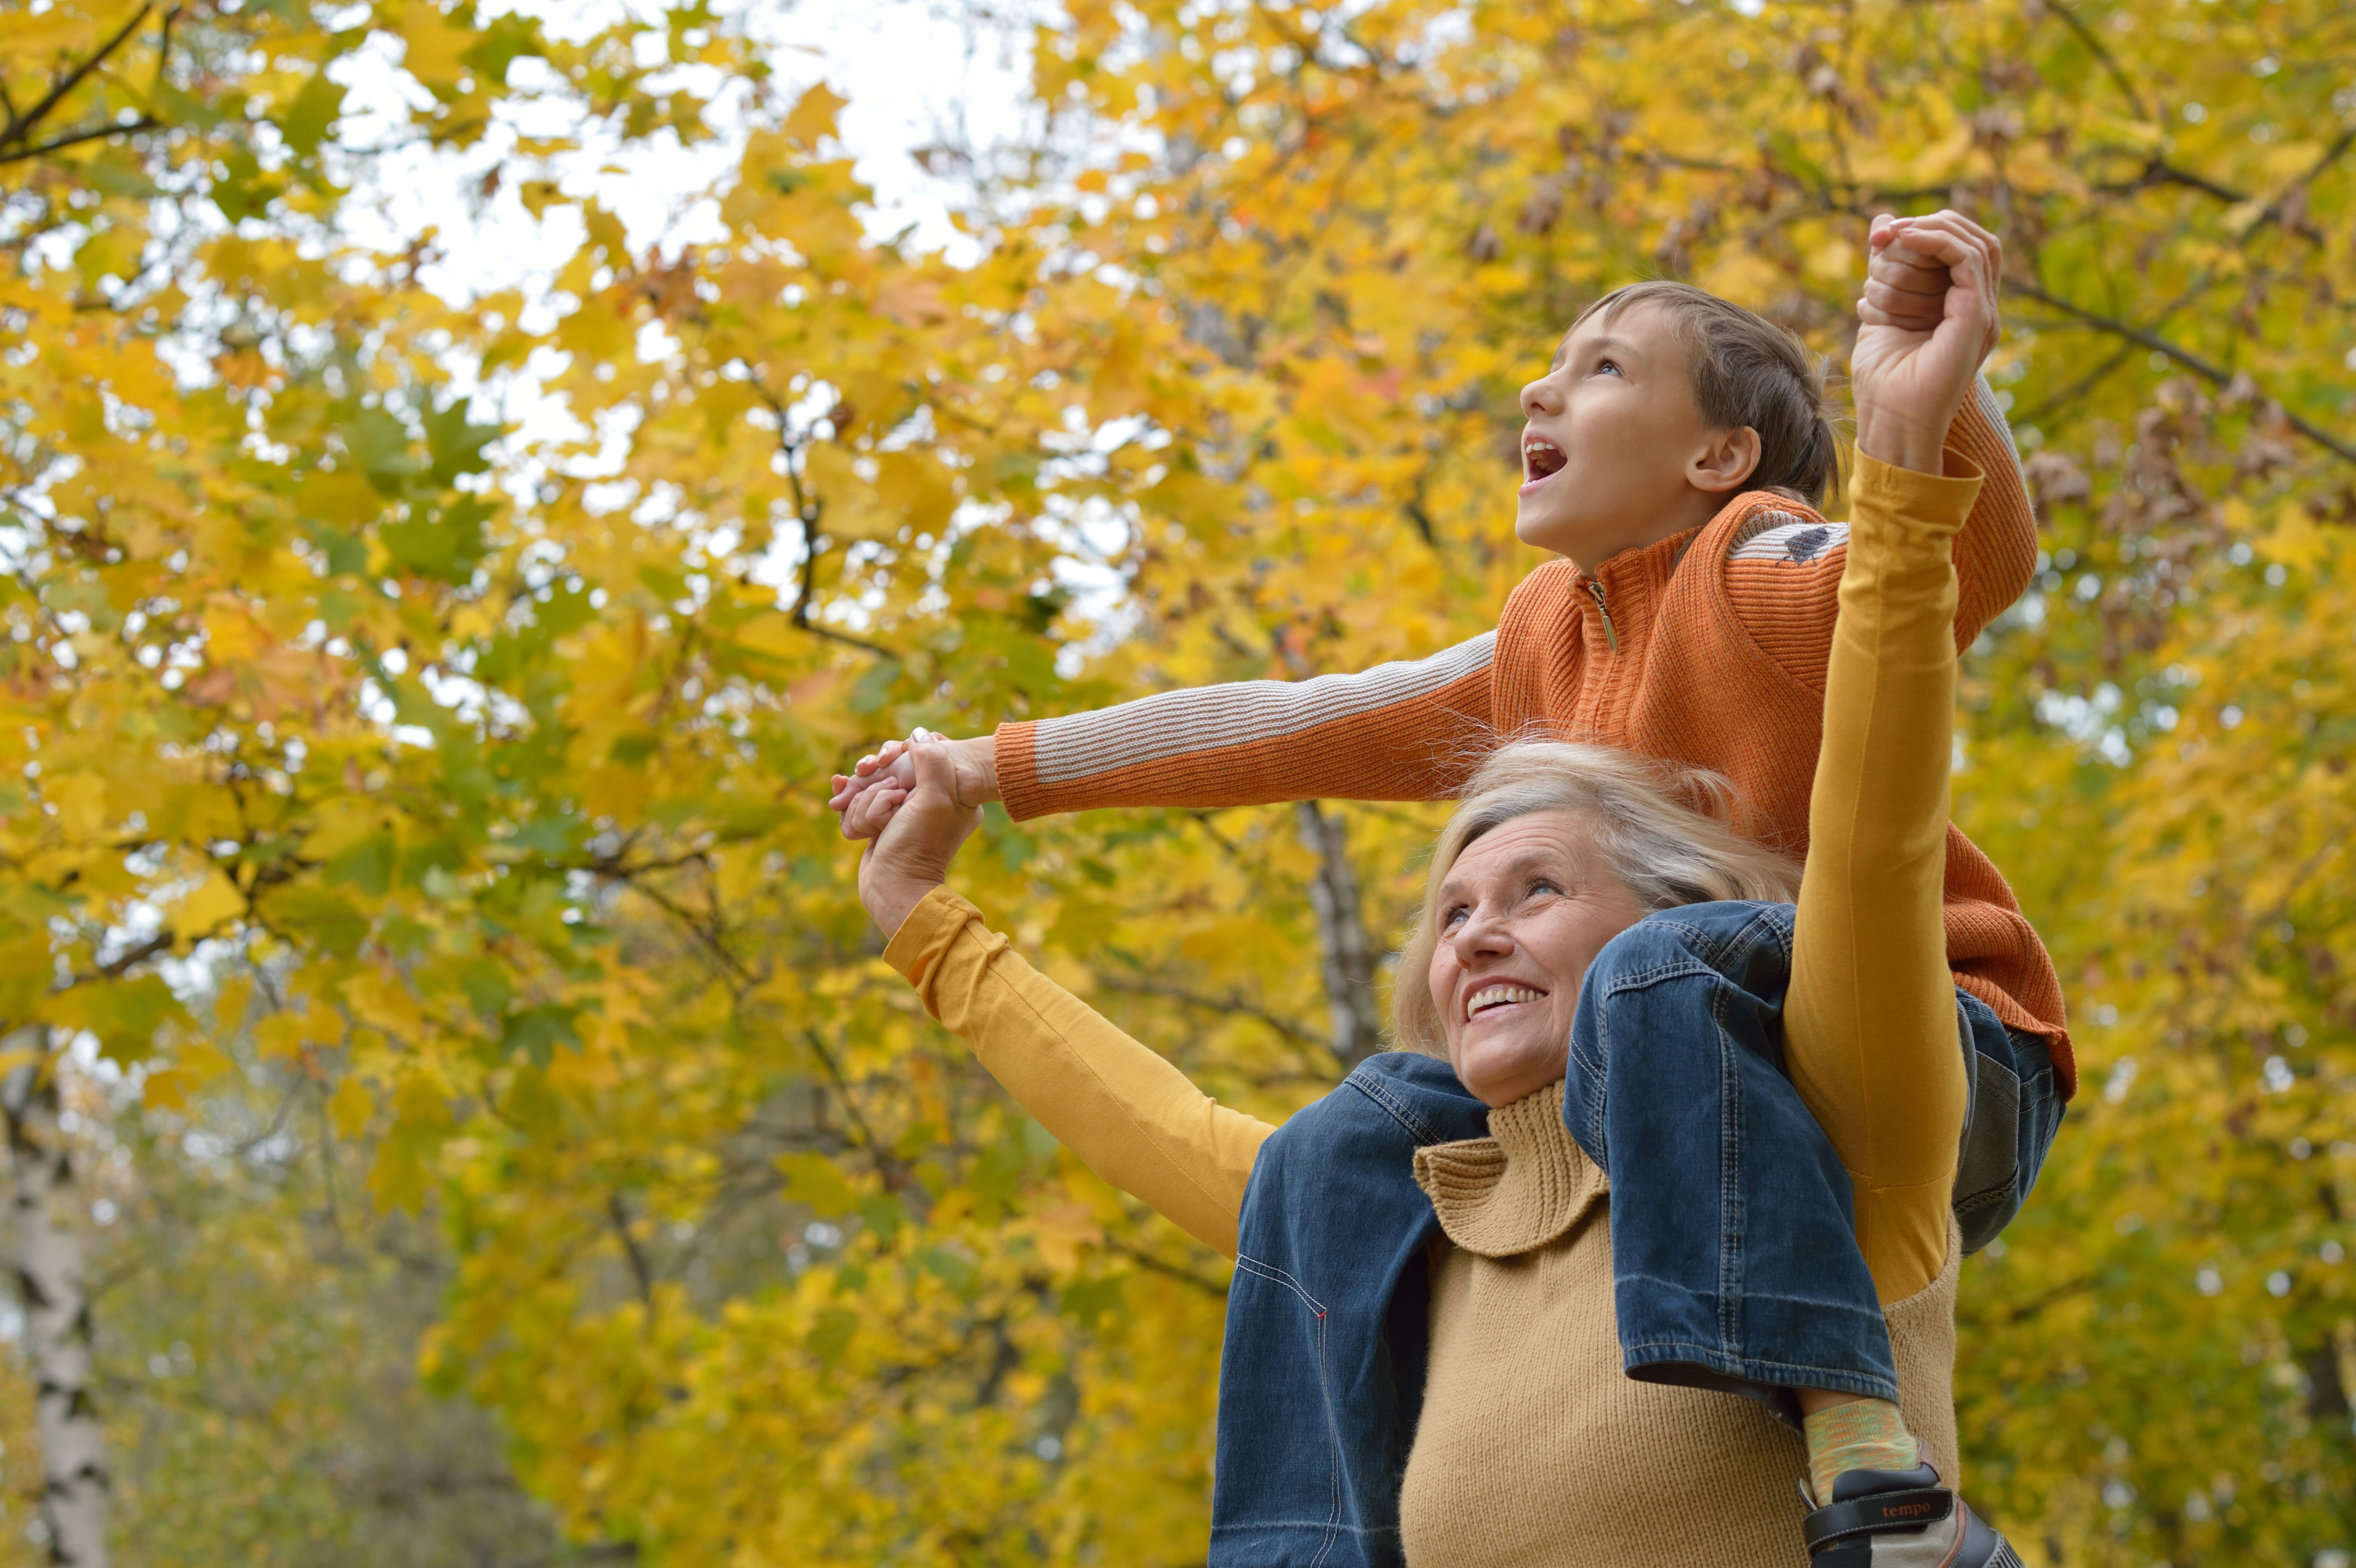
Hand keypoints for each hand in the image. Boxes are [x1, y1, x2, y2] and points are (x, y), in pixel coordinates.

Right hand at [856, 736, 984, 938]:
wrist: (894, 888)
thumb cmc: (917, 846)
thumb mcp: (934, 799)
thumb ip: (931, 760)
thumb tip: (918, 733)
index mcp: (954, 792)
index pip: (922, 753)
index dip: (899, 759)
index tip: (892, 776)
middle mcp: (931, 799)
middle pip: (890, 770)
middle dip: (878, 792)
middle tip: (891, 810)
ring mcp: (904, 811)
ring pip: (870, 787)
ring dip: (866, 807)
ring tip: (879, 829)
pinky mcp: (883, 822)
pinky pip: (861, 803)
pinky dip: (854, 809)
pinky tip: (842, 801)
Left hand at [1852, 210, 2003, 473]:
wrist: (1891, 422)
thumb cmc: (1883, 379)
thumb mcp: (1880, 309)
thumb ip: (1886, 268)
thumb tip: (1882, 222)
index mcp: (1962, 308)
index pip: (1961, 248)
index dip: (1926, 229)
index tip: (1880, 233)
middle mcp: (1979, 308)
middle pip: (1974, 239)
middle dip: (1929, 224)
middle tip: (1885, 231)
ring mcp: (1983, 313)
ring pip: (1974, 243)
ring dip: (1928, 232)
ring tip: (1891, 236)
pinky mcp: (1976, 318)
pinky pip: (1968, 259)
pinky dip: (1937, 241)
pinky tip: (1905, 239)